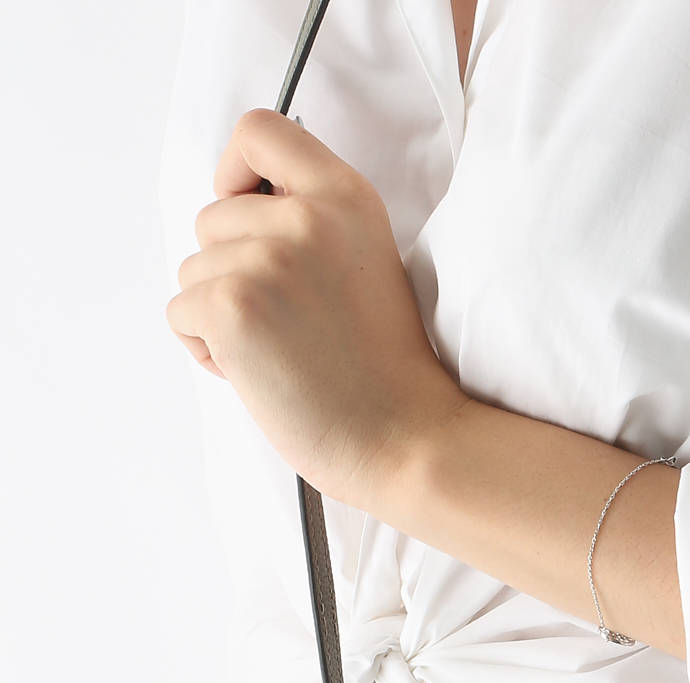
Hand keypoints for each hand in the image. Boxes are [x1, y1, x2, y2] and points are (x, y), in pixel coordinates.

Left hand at [166, 107, 469, 510]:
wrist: (404, 439)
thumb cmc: (383, 371)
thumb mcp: (365, 261)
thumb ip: (311, 222)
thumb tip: (239, 209)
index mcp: (345, 197)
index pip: (259, 130)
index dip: (238, 170)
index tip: (250, 211)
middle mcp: (305, 217)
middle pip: (211, 216)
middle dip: (231, 271)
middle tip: (290, 323)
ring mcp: (267, 259)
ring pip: (192, 271)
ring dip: (221, 317)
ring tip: (282, 352)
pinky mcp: (233, 307)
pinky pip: (180, 314)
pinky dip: (208, 351)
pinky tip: (261, 374)